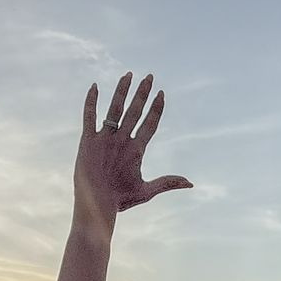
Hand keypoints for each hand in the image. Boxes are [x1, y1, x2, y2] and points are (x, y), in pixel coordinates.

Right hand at [74, 71, 192, 229]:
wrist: (97, 205)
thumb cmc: (120, 201)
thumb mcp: (147, 191)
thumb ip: (167, 182)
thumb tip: (191, 183)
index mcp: (136, 150)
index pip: (149, 124)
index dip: (156, 109)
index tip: (162, 94)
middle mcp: (122, 141)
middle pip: (135, 112)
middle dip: (142, 94)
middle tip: (150, 76)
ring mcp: (106, 139)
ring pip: (115, 110)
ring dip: (121, 92)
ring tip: (129, 75)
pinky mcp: (89, 141)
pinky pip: (90, 117)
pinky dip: (91, 103)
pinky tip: (96, 87)